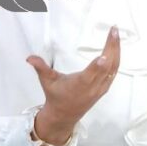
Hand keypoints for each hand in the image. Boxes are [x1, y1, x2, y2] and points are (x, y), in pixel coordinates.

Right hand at [27, 26, 119, 145]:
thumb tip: (29, 58)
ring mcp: (101, 87)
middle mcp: (93, 87)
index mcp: (79, 85)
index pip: (90, 75)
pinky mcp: (104, 87)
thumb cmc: (55, 95)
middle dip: (112, 48)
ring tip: (116, 34)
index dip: (97, 66)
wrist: (64, 114)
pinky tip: (116, 47)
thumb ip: (40, 68)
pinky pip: (114, 71)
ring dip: (116, 50)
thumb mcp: (46, 81)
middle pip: (107, 67)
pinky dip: (116, 58)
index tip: (103, 56)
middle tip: (114, 30)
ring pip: (113, 68)